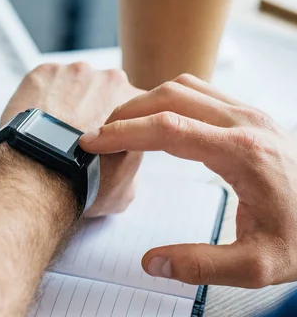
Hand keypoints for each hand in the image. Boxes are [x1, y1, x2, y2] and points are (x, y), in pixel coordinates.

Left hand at [1, 63, 143, 216]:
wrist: (42, 176)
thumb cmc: (85, 184)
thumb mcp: (127, 186)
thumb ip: (132, 161)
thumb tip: (124, 159)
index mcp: (135, 102)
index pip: (130, 104)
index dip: (116, 122)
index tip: (103, 136)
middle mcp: (108, 78)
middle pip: (99, 88)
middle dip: (90, 106)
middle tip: (75, 134)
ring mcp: (73, 71)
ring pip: (70, 82)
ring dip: (65, 99)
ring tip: (52, 129)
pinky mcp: (43, 72)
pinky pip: (44, 81)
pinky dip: (40, 96)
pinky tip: (36, 121)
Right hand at [80, 74, 296, 287]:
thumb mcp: (258, 266)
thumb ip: (202, 266)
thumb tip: (153, 263)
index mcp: (242, 153)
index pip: (166, 128)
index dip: (122, 133)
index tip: (93, 142)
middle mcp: (245, 123)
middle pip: (168, 97)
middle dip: (125, 113)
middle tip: (100, 136)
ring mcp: (249, 113)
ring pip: (183, 87)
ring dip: (146, 102)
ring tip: (122, 127)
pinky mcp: (249, 114)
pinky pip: (199, 91)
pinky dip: (167, 100)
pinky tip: (156, 121)